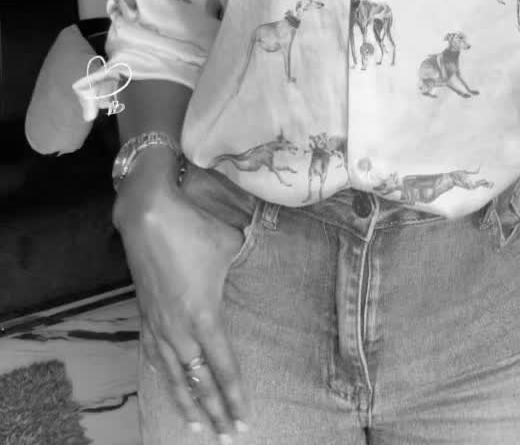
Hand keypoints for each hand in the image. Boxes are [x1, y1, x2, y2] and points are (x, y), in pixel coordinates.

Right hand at [115, 182, 248, 438]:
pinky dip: (163, 374)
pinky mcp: (145, 313)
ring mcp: (159, 323)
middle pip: (199, 382)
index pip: (223, 368)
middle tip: (226, 435)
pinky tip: (167, 382)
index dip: (235, 396)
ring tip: (196, 426)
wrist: (147, 214)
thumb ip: (244, 259)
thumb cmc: (193, 228)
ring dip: (186, 402)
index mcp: (204, 316)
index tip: (244, 420)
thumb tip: (256, 256)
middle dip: (214, 410)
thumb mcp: (231, 243)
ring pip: (174, 375)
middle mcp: (180, 329)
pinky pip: (155, 354)